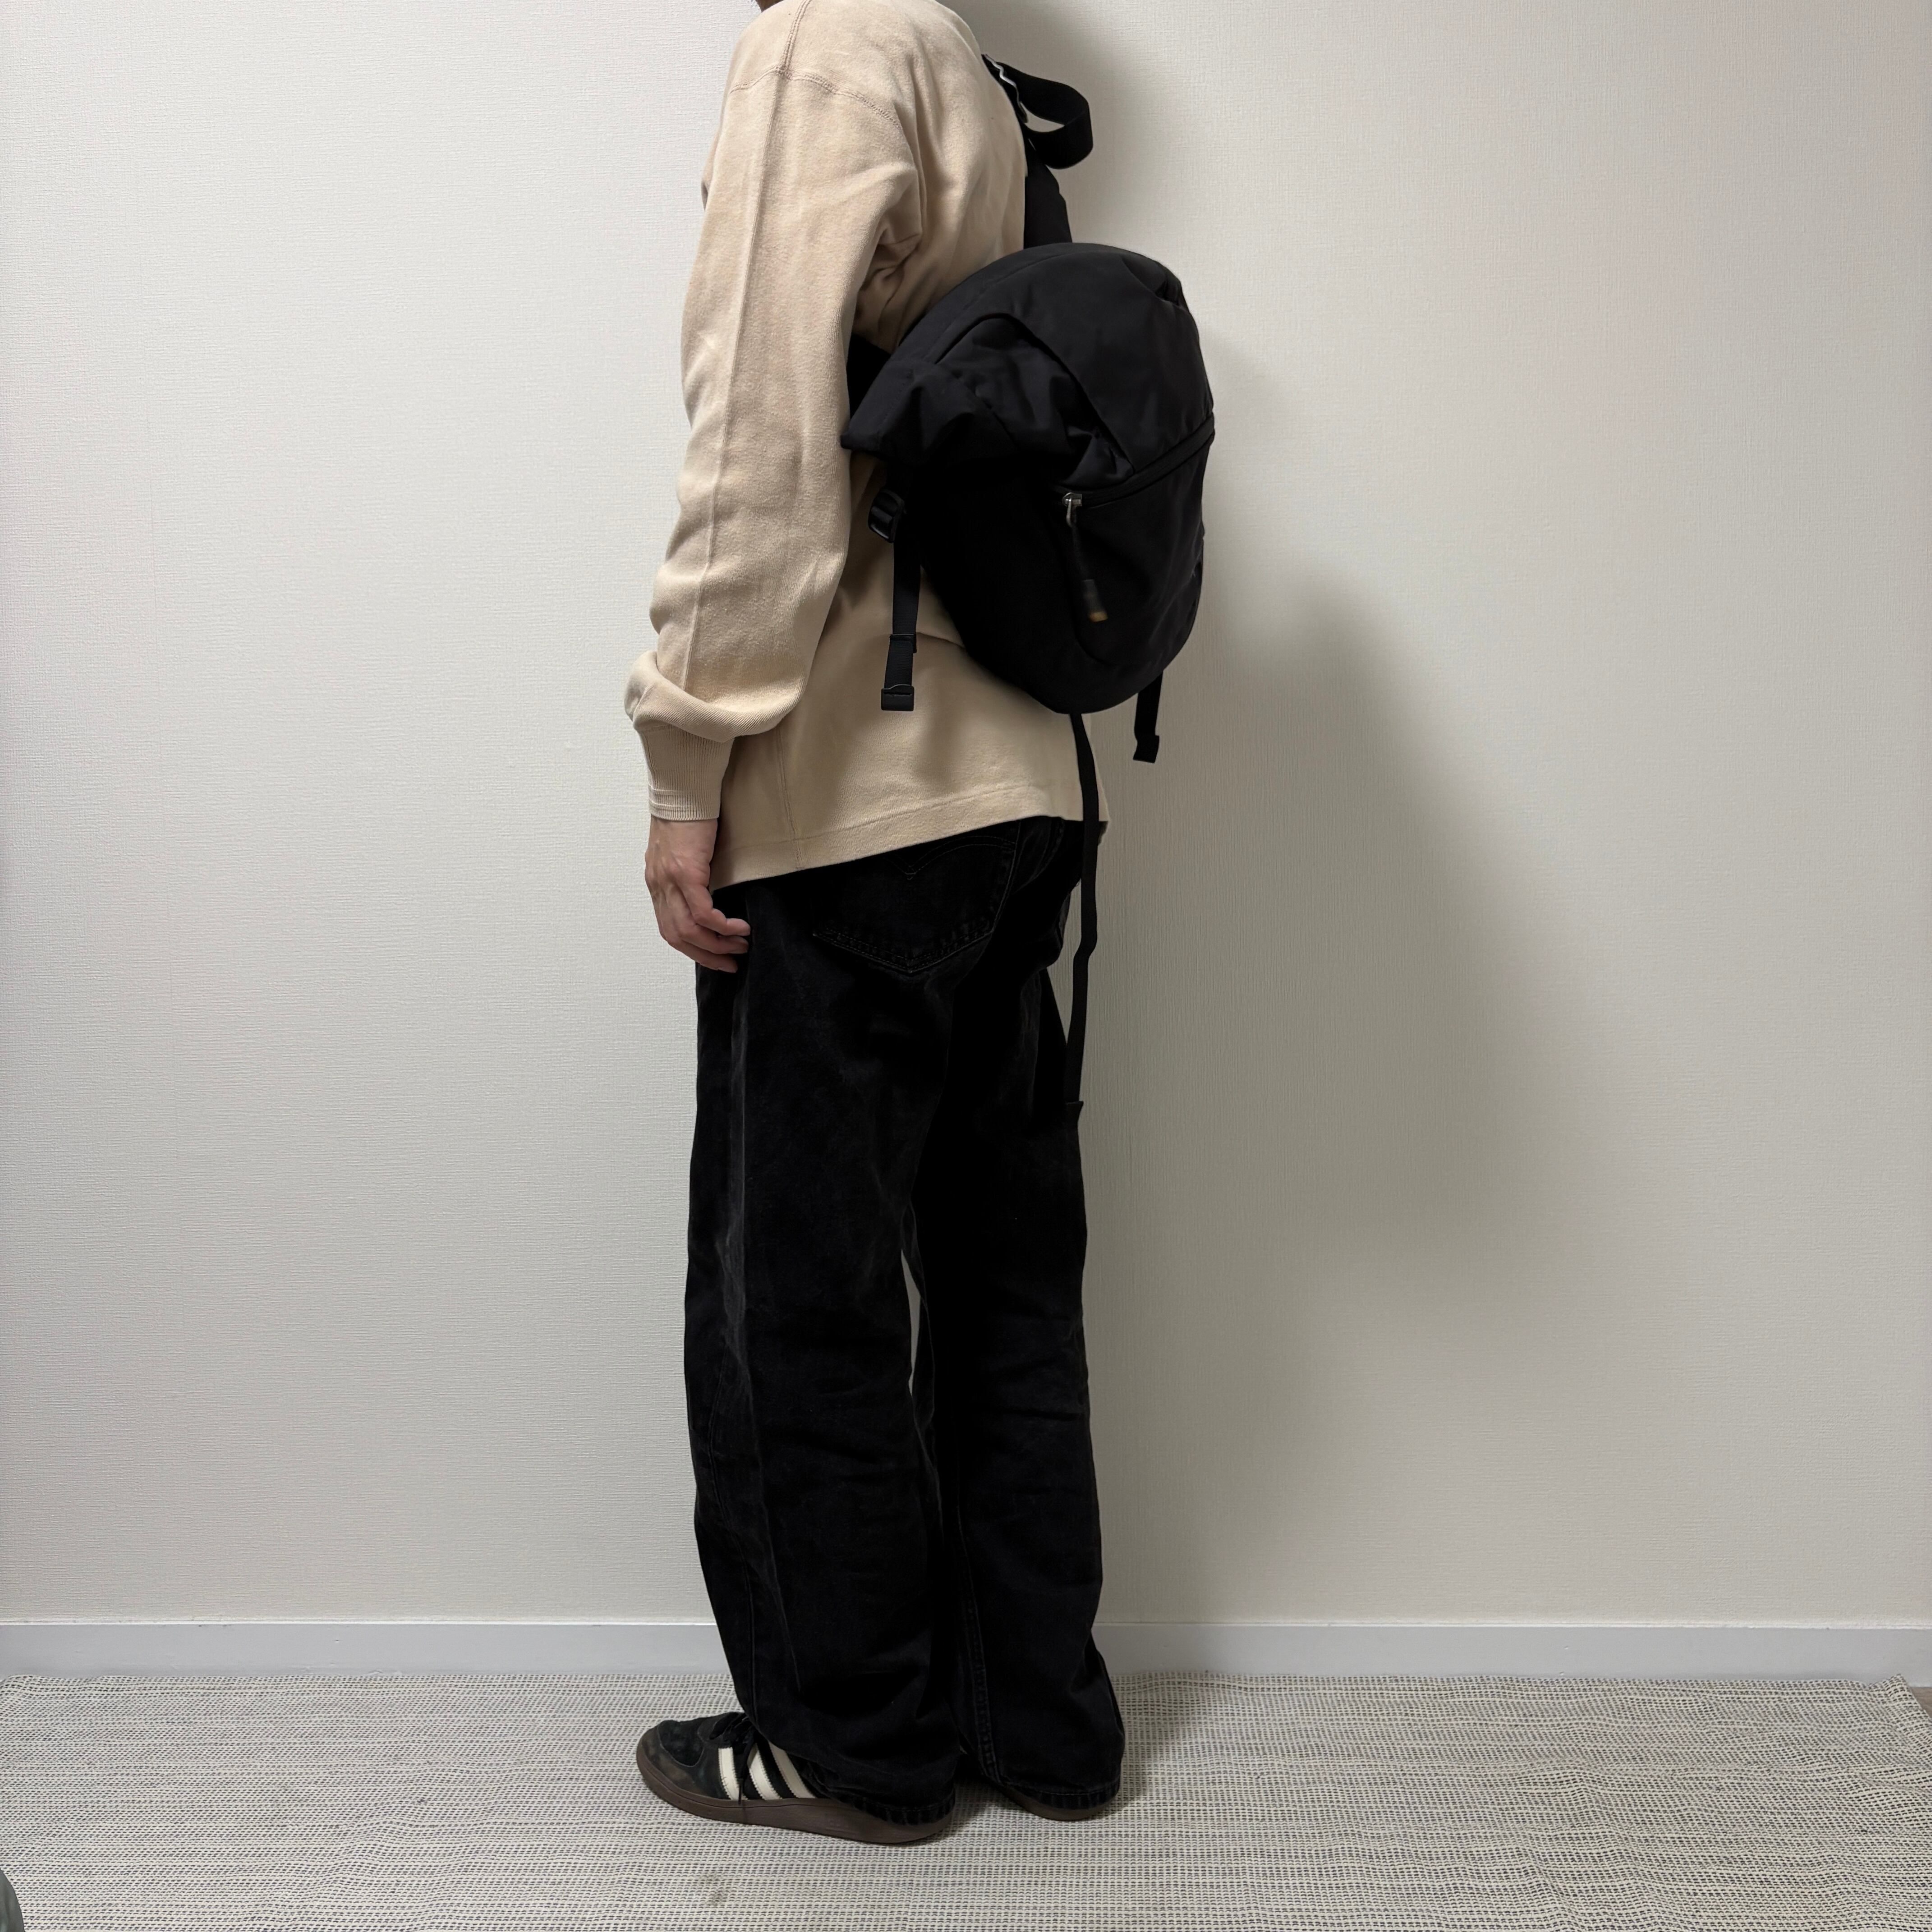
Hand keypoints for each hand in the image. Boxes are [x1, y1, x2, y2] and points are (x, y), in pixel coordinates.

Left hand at [646, 816, 750, 971]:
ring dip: (717, 944)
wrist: (682, 789)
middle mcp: (658, 886)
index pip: (669, 928)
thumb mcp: (682, 851)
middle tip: (730, 962)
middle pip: (677, 936)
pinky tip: (738, 928)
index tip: (714, 957)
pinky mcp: (685, 873)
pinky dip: (721, 926)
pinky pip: (703, 912)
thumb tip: (707, 895)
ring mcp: (669, 881)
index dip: (692, 948)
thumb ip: (687, 876)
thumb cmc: (686, 814)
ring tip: (740, 946)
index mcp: (657, 883)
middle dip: (706, 955)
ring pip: (689, 930)